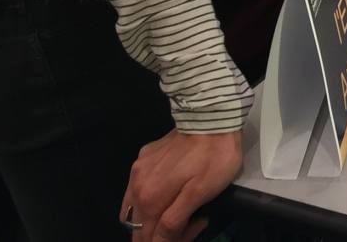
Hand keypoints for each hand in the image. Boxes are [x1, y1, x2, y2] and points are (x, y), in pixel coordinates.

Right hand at [121, 128, 241, 241]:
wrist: (212, 117)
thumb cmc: (213, 158)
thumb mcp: (200, 194)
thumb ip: (174, 221)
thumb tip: (157, 241)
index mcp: (149, 199)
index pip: (148, 238)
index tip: (192, 230)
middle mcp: (136, 187)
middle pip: (138, 227)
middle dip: (158, 235)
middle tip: (187, 226)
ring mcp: (137, 171)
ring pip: (133, 210)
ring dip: (150, 220)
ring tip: (176, 216)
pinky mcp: (143, 157)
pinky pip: (137, 189)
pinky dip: (148, 200)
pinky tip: (169, 195)